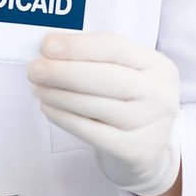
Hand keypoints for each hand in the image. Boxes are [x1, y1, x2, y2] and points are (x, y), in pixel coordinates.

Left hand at [27, 31, 180, 195]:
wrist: (147, 149)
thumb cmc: (127, 101)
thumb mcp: (124, 72)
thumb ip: (95, 56)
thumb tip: (52, 47)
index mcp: (158, 66)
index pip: (114, 47)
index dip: (77, 45)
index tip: (46, 45)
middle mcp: (160, 94)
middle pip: (105, 77)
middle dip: (63, 71)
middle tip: (34, 69)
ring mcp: (151, 124)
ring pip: (95, 105)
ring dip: (58, 94)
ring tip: (37, 88)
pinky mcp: (135, 150)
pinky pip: (91, 131)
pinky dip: (64, 118)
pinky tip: (48, 108)